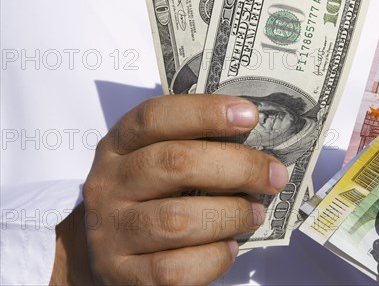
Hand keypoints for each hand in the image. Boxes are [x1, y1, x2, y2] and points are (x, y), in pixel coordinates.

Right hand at [50, 94, 288, 284]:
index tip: (250, 115)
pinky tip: (229, 247)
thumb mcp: (155, 160)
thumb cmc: (146, 198)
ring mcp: (112, 232)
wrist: (100, 254)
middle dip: (238, 167)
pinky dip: (214, 256)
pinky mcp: (123, 275)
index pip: (155, 117)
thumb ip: (194, 146)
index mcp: (118, 146)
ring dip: (231, 215)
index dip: (205, 112)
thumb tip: (257, 148)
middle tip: (274, 175)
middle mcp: (109, 185)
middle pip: (175, 164)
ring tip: (255, 213)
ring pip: (178, 220)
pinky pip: (176, 269)